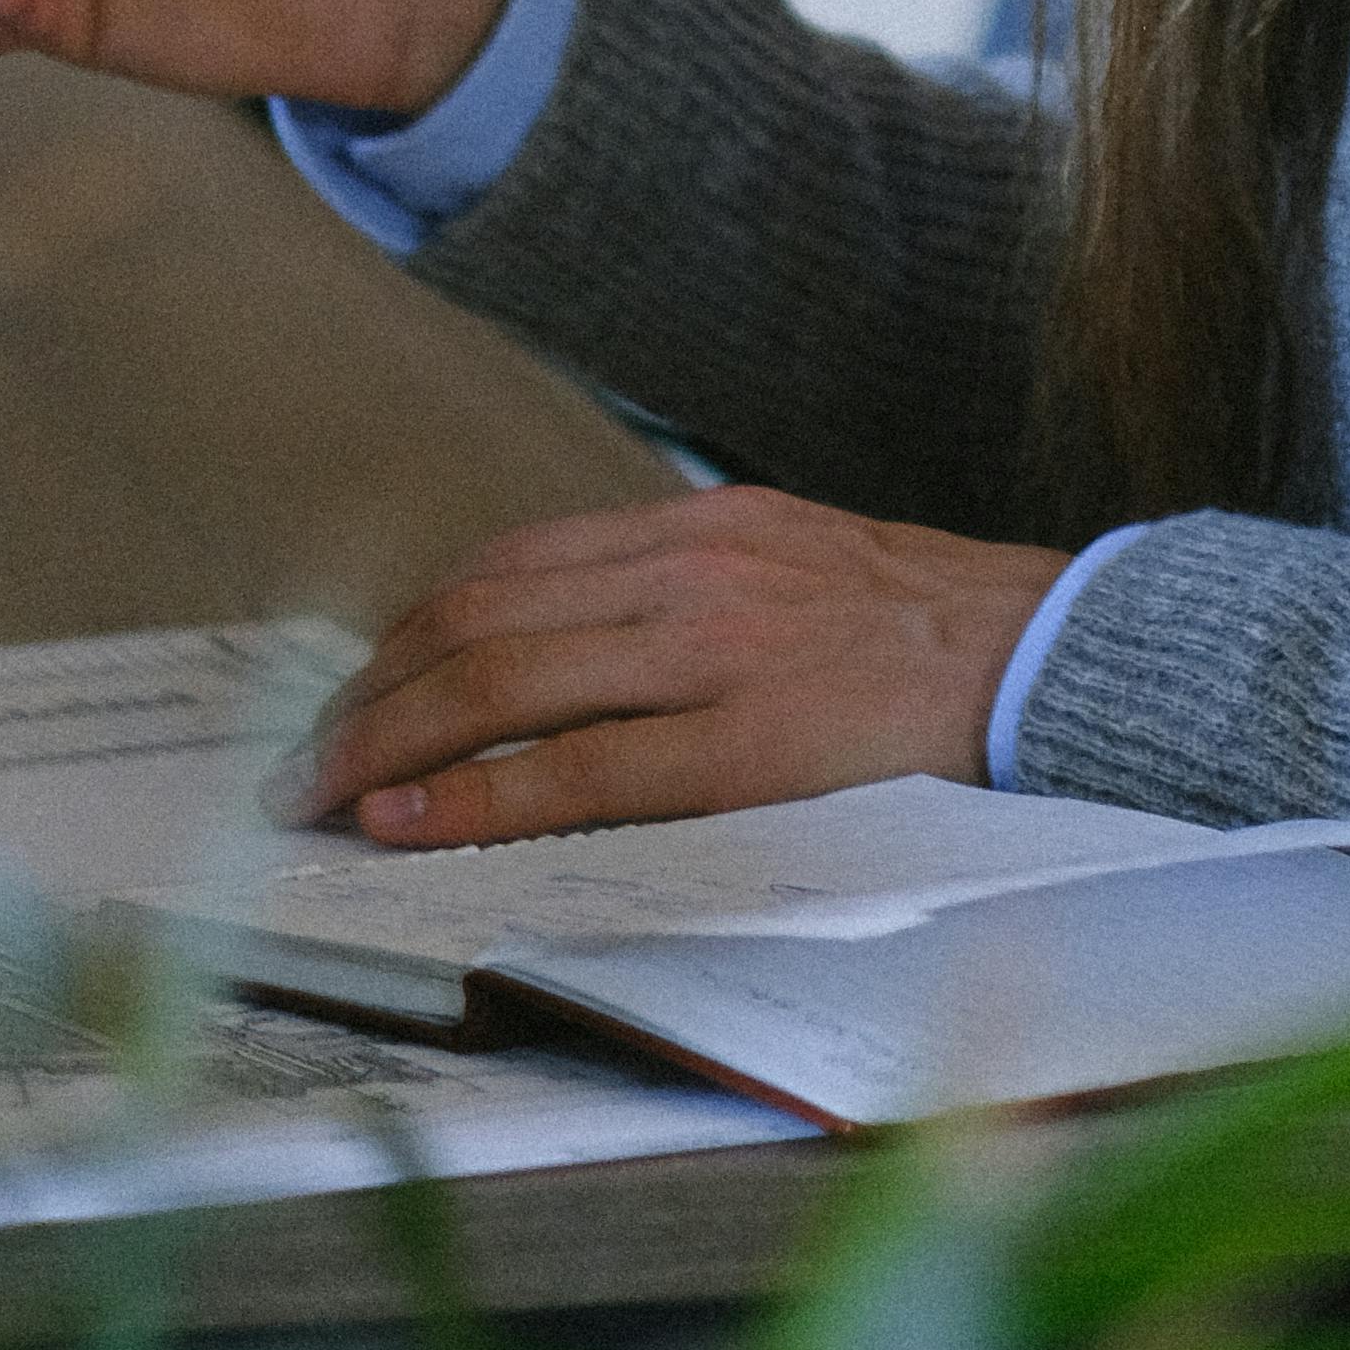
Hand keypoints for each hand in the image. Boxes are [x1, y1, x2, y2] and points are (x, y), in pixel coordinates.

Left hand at [279, 490, 1074, 840]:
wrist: (1053, 654)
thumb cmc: (927, 634)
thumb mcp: (797, 572)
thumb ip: (691, 597)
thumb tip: (574, 652)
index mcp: (704, 527)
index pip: (509, 569)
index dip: (409, 638)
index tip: (346, 698)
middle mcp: (695, 569)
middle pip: (481, 617)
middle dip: (369, 696)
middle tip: (296, 767)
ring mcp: (720, 646)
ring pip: (505, 678)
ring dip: (389, 743)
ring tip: (320, 801)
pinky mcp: (752, 734)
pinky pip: (582, 766)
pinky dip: (478, 793)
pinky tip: (410, 823)